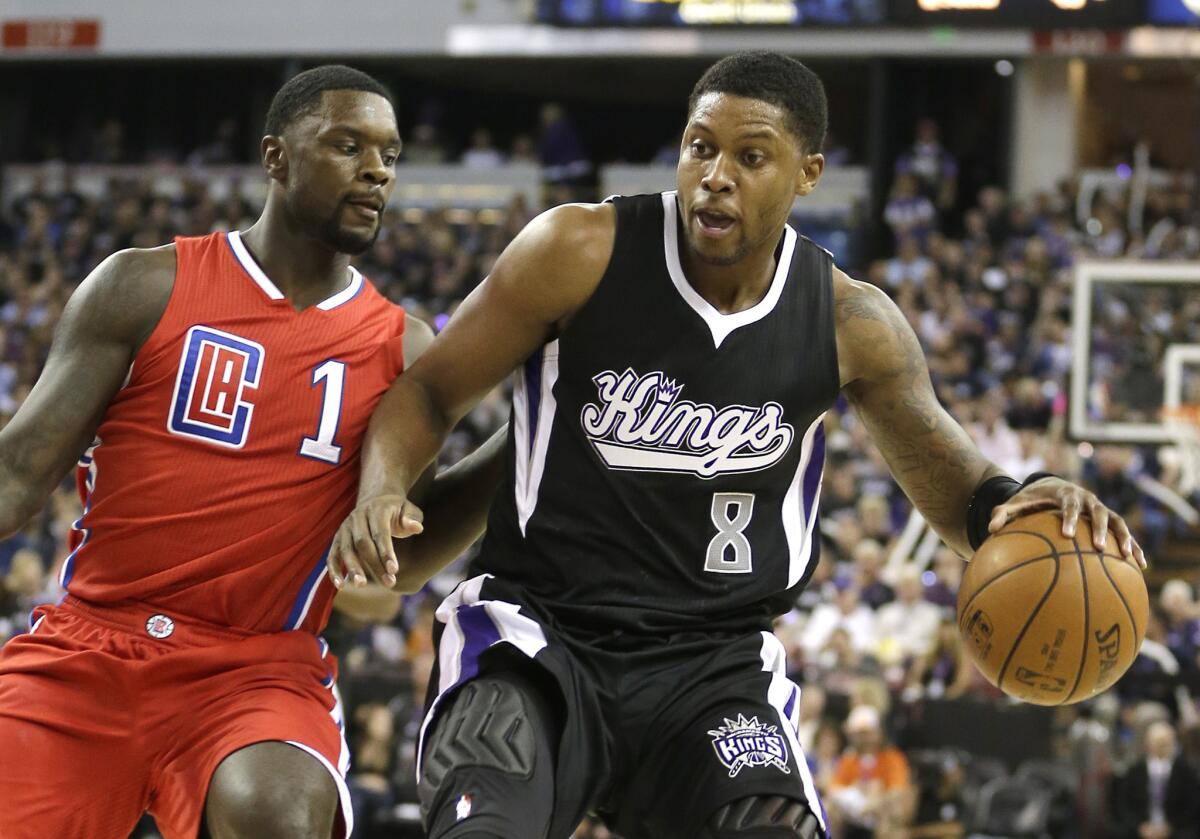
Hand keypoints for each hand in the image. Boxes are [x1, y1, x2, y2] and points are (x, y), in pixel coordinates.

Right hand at [327, 494, 423, 588]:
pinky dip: (334, 570)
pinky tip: (340, 586)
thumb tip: (416, 527)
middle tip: (389, 583)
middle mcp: (357, 517)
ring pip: (346, 549)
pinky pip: (332, 555)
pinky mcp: (338, 538)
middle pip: (362, 543)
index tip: (394, 570)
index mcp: (377, 509)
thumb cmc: (397, 511)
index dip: (386, 552)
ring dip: (353, 568)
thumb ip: (412, 519)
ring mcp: (345, 527)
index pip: (380, 532)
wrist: (376, 499)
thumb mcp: (409, 510)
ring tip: (361, 585)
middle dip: (374, 564)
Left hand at [988, 477, 1145, 568]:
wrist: (1051, 488)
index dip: (1069, 518)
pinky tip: (1141, 566)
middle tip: (1098, 547)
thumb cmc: (1031, 499)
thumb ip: (1002, 513)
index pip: (1069, 504)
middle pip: (1098, 512)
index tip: (1066, 534)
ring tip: (1129, 558)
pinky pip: (1124, 534)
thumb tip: (990, 530)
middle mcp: (1088, 499)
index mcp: (1066, 493)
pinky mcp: (1109, 520)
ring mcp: (1101, 509)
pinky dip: (1134, 547)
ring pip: (1118, 522)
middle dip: (1099, 529)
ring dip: (1125, 539)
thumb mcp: (1015, 503)